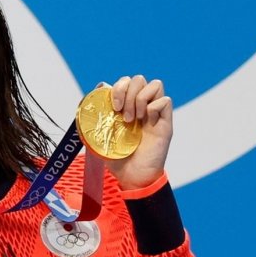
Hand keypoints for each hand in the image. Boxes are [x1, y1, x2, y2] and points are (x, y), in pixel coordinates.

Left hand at [101, 75, 172, 189]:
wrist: (133, 177)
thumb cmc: (117, 159)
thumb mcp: (99, 138)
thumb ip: (94, 120)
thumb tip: (90, 98)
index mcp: (127, 107)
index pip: (126, 82)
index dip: (118, 88)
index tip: (113, 106)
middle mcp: (141, 107)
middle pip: (139, 79)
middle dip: (128, 93)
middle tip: (123, 114)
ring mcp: (154, 113)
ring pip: (155, 84)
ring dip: (141, 99)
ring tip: (134, 119)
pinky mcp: (165, 123)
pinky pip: (165, 100)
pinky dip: (154, 107)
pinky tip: (146, 122)